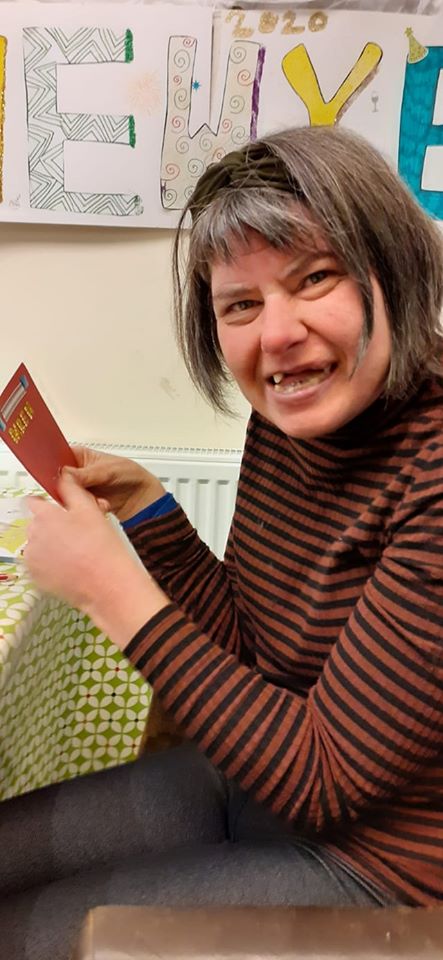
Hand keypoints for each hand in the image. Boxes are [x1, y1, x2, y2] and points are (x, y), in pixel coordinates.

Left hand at [24, 472, 167, 646]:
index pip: (34, 501)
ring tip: (77, 550)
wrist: (107, 585)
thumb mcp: (90, 509)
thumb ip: (71, 488)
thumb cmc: (102, 548)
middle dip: (55, 525)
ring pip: (40, 543)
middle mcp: (32, 535)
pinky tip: (71, 564)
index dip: (50, 503)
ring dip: (53, 544)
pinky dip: (52, 563)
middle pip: (39, 523)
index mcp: (44, 515)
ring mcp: (33, 558)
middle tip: (79, 531)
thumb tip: (62, 476)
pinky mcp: (36, 577)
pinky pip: (41, 563)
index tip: (62, 510)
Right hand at [66, 446, 164, 520]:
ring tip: (96, 497)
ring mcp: (80, 487)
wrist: (141, 497)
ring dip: (80, 498)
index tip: (57, 474)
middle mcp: (77, 471)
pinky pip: (77, 505)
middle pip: (59, 478)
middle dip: (68, 486)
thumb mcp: (108, 470)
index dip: (54, 464)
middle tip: (79, 489)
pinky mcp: (84, 501)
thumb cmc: (129, 474)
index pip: (58, 456)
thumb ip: (86, 473)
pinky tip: (101, 504)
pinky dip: (87, 506)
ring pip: (67, 494)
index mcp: (80, 455)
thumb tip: (66, 473)